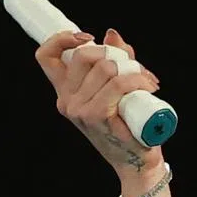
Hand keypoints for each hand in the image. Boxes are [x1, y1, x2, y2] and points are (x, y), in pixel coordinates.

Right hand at [35, 27, 165, 181]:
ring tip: (148, 81)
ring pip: (106, 68)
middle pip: (83, 55)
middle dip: (114, 53)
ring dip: (134, 68)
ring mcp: (79, 109)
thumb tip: (111, 34)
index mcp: (65, 92)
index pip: (46, 56)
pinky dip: (138, 80)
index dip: (62, 38)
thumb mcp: (115, 90)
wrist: (136, 161)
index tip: (88, 37)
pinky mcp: (97, 116)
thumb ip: (114, 60)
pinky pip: (119, 84)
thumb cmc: (127, 126)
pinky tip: (149, 86)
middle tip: (135, 67)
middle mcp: (66, 100)